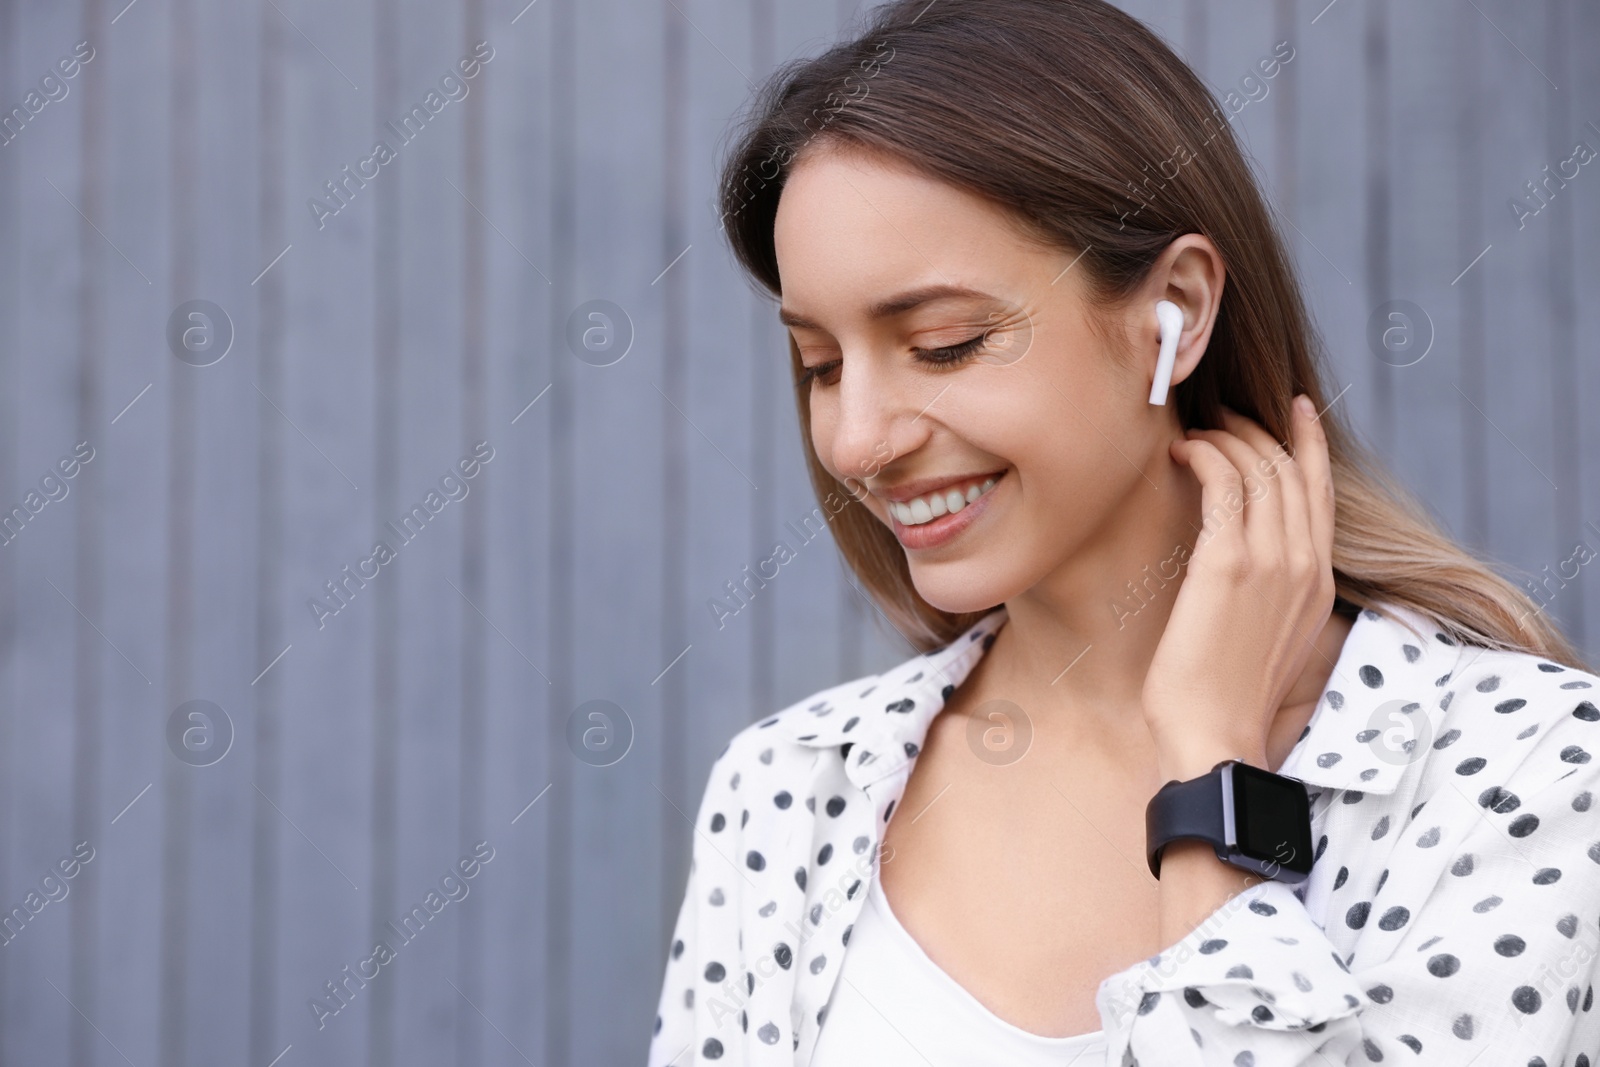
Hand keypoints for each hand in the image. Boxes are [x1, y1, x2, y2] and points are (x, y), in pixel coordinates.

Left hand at [1143, 394, 1336, 780]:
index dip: (1308, 442)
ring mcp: (1273, 562)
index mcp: (1319, 584)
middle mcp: (1306, 566)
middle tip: (1221, 414)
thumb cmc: (1224, 698)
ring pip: (1258, 468)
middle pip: (1291, 469)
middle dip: (1256, 429)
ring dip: (1224, 439)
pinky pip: (1225, 485)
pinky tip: (1179, 453)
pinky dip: (1203, 457)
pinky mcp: (1230, 564)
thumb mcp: (1266, 639)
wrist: (1215, 738)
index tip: (1294, 406)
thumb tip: (1243, 569)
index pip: (1322, 492)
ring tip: (1191, 435)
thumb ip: (1269, 596)